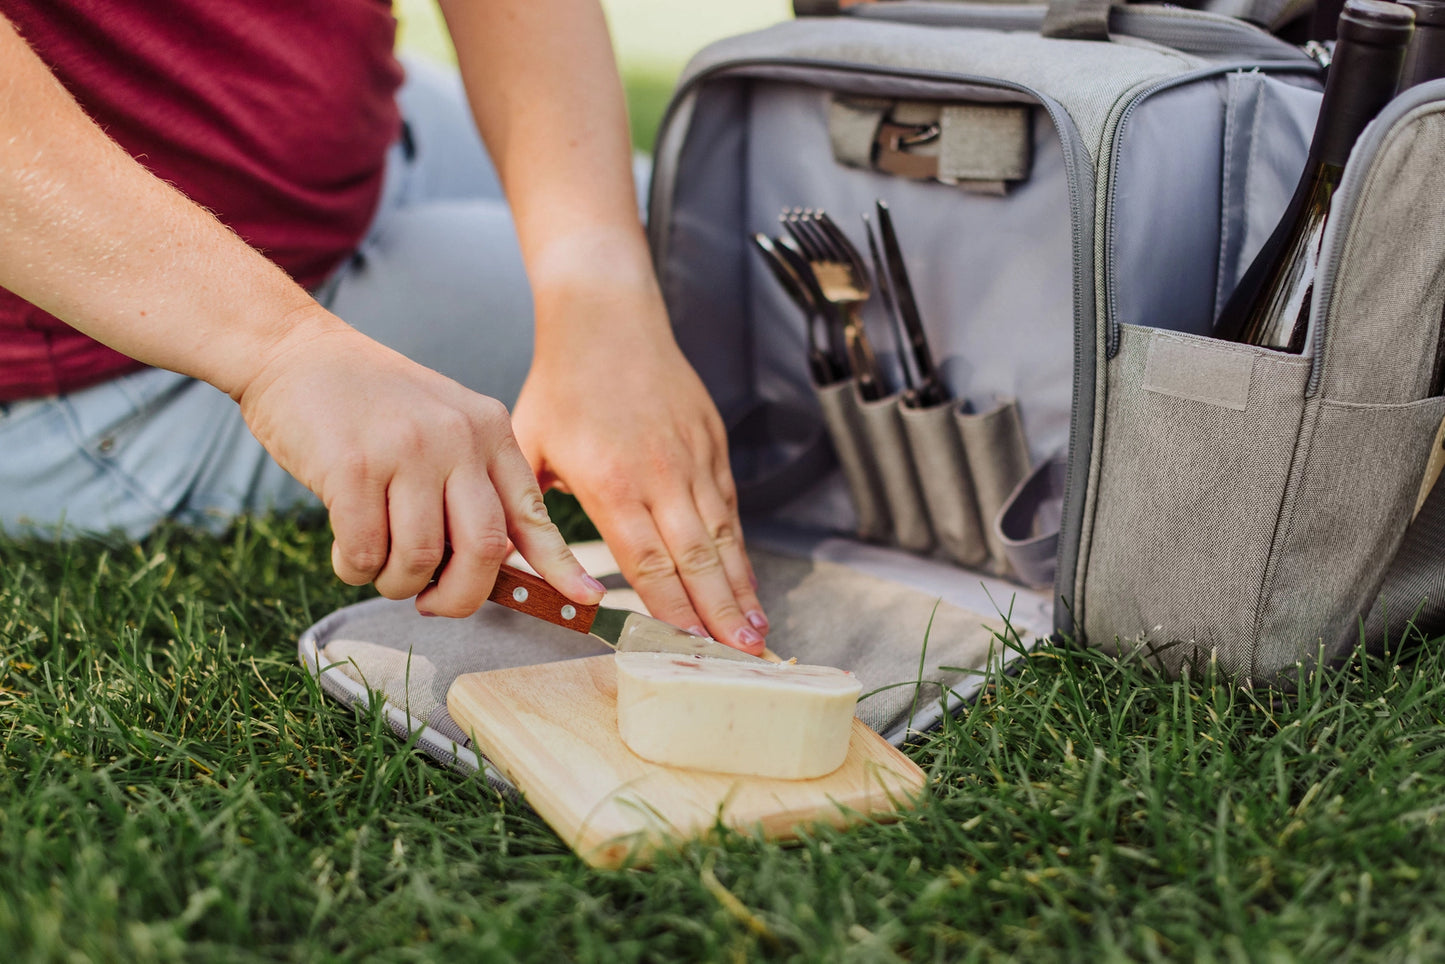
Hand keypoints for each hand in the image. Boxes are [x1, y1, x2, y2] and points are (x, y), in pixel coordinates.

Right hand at [232, 309, 604, 616]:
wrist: (296, 352)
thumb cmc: (371, 406)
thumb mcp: (445, 426)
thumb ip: (474, 485)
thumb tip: (497, 567)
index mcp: (490, 431)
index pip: (534, 512)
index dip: (561, 565)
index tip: (588, 600)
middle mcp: (458, 437)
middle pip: (484, 551)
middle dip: (459, 597)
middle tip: (431, 603)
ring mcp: (407, 450)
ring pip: (420, 559)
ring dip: (396, 583)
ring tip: (378, 565)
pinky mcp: (352, 466)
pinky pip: (365, 553)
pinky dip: (355, 568)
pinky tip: (347, 550)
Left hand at [511, 276, 768, 654]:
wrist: (606, 318)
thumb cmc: (563, 384)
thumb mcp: (529, 447)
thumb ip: (531, 515)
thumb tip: (520, 570)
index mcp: (612, 480)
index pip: (649, 561)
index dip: (673, 609)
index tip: (690, 645)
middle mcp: (661, 473)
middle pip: (697, 559)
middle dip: (722, 613)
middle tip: (744, 658)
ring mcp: (693, 458)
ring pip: (723, 536)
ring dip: (742, 588)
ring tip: (758, 633)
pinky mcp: (712, 444)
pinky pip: (729, 507)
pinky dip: (739, 549)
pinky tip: (746, 581)